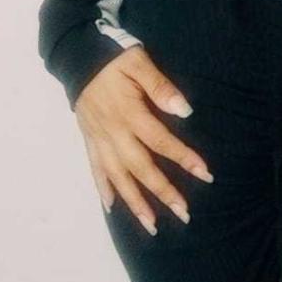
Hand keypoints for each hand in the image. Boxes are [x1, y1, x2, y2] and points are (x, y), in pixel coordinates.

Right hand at [75, 45, 213, 233]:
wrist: (76, 55)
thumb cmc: (113, 57)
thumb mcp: (138, 62)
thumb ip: (160, 87)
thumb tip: (185, 111)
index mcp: (129, 113)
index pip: (160, 141)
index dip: (184, 158)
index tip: (205, 174)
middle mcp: (113, 132)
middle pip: (140, 167)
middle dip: (163, 192)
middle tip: (184, 213)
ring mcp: (99, 138)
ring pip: (118, 176)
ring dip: (135, 202)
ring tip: (151, 225)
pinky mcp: (88, 139)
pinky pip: (95, 169)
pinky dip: (104, 189)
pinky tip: (112, 207)